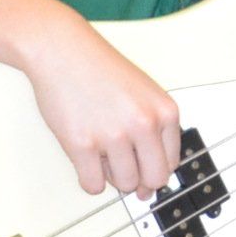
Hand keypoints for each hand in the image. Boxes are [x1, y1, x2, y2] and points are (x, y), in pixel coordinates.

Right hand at [4, 0, 183, 197]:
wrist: (63, 51)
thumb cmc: (100, 69)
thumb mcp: (145, 93)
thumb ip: (154, 129)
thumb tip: (151, 179)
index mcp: (165, 112)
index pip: (172, 162)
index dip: (156, 170)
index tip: (145, 170)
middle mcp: (144, 124)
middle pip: (154, 179)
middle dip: (140, 182)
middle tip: (126, 172)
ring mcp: (113, 135)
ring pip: (124, 184)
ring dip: (112, 178)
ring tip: (102, 156)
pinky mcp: (82, 144)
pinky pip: (93, 185)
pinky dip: (91, 182)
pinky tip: (87, 164)